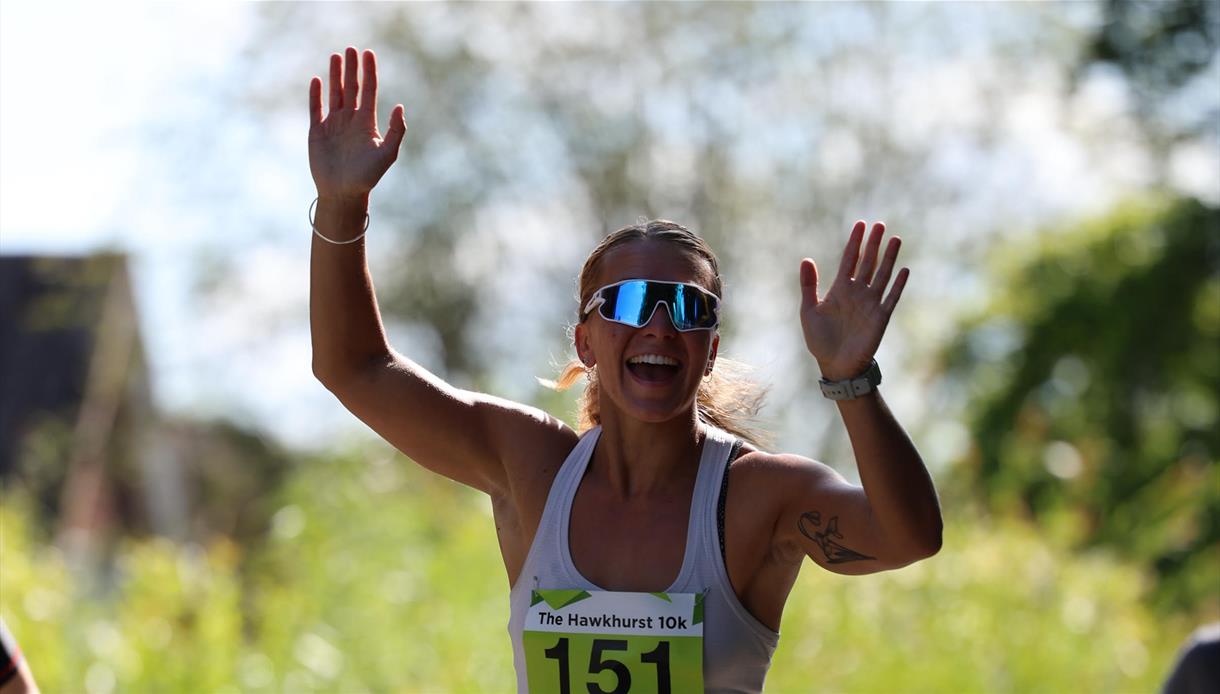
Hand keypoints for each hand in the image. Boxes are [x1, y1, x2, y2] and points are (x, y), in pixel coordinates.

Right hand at [308, 47, 406, 199]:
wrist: (343, 193)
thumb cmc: (367, 176)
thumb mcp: (387, 154)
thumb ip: (396, 131)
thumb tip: (399, 107)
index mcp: (367, 123)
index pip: (369, 91)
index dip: (369, 72)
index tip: (369, 54)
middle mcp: (351, 120)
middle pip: (351, 88)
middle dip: (352, 69)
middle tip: (351, 49)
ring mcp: (333, 125)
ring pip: (334, 94)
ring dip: (335, 75)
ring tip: (336, 56)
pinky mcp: (317, 132)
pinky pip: (316, 109)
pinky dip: (316, 95)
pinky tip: (317, 80)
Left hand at [799, 221, 909, 380]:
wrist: (835, 365)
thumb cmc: (820, 339)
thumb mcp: (809, 310)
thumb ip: (809, 285)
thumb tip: (806, 259)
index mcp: (840, 289)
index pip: (850, 259)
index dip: (855, 242)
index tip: (861, 224)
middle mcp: (857, 293)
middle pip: (868, 263)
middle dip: (874, 244)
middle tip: (880, 224)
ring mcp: (870, 304)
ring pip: (882, 275)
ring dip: (889, 258)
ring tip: (895, 239)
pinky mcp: (880, 318)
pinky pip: (891, 298)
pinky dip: (898, 285)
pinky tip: (904, 270)